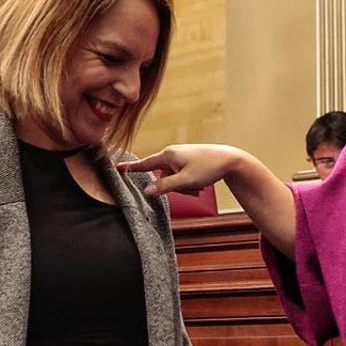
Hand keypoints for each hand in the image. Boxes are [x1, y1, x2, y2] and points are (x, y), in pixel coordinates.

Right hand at [117, 144, 246, 195]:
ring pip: (174, 179)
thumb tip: (147, 191)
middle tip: (193, 187)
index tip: (115, 168)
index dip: (130, 168)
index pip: (144, 164)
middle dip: (176, 187)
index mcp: (168, 155)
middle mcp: (172, 154)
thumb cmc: (208, 168)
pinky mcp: (187, 161)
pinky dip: (189, 183)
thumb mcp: (185, 181)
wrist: (230, 160)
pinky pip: (182, 177)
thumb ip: (165, 187)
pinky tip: (201, 184)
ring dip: (185, 187)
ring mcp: (180, 157)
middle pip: (163, 177)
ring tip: (199, 185)